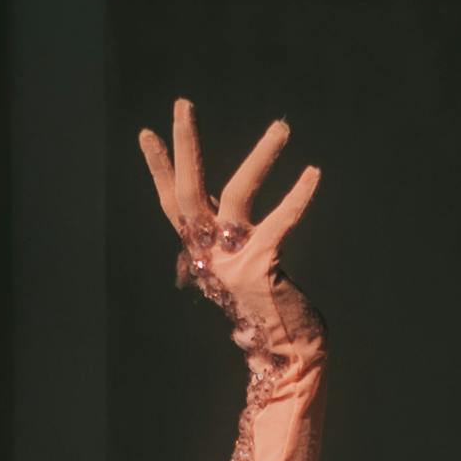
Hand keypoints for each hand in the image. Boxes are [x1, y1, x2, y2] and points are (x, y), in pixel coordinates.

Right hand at [140, 94, 325, 354]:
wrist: (287, 357)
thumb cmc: (270, 312)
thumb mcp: (241, 271)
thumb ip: (229, 242)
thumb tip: (223, 213)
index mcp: (202, 253)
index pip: (173, 204)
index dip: (160, 168)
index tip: (147, 133)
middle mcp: (209, 254)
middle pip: (188, 192)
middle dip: (185, 145)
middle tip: (183, 103)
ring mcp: (232, 261)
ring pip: (237, 195)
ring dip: (261, 157)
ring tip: (283, 127)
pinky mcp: (261, 268)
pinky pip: (279, 223)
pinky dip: (297, 198)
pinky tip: (313, 173)